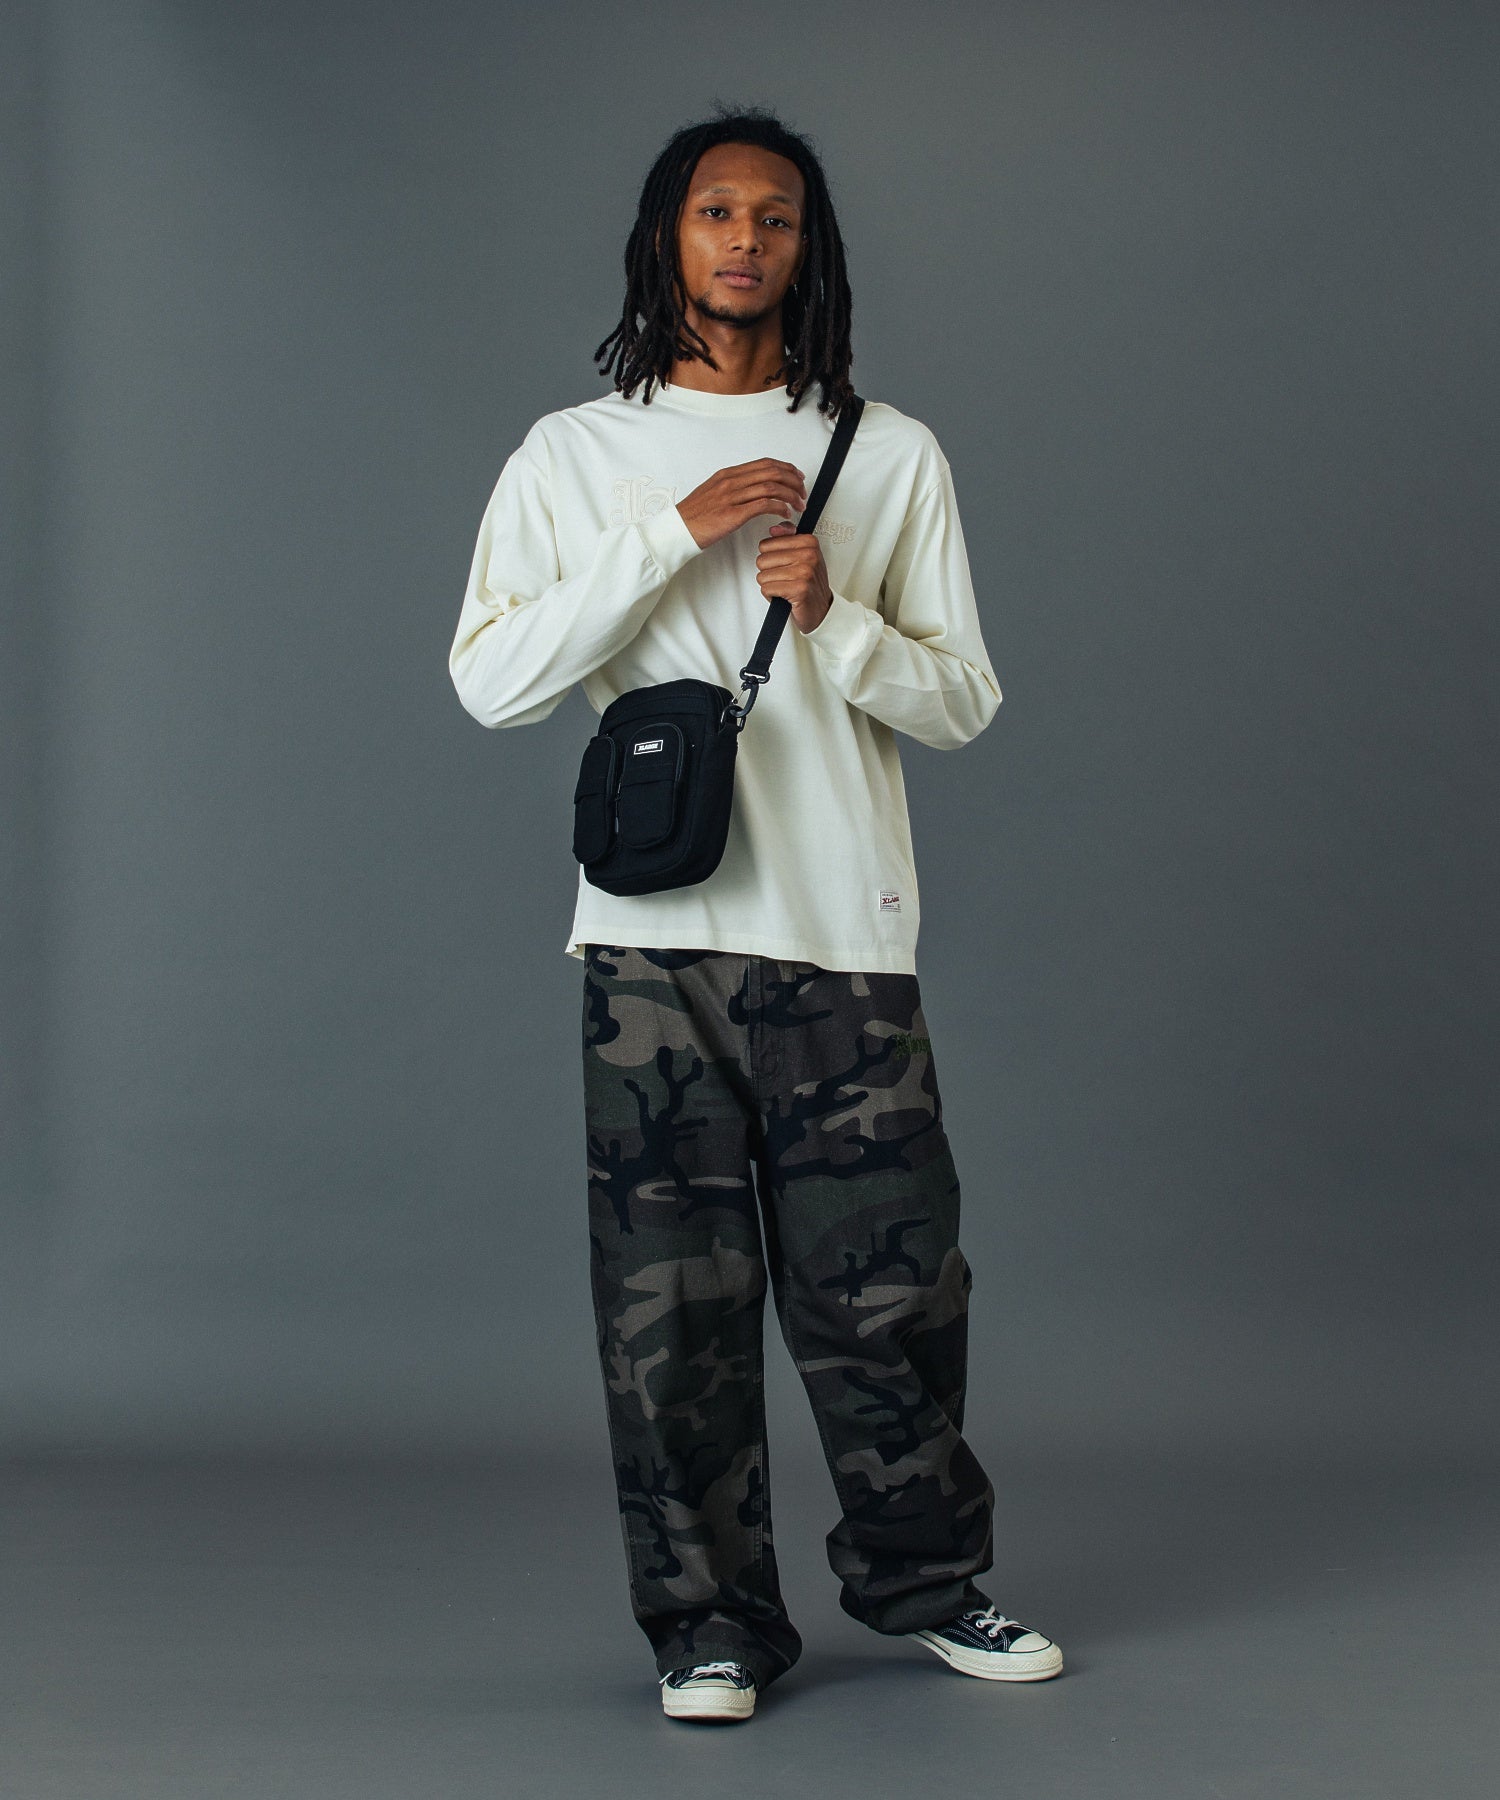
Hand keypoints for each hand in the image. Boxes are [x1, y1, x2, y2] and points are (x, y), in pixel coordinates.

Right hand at [677, 458, 807, 549]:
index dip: (786, 468)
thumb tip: (752, 488)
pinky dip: (780, 508)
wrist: (678, 530)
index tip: (797, 476)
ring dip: (791, 495)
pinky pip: (764, 505)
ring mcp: (732, 496)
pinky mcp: (733, 514)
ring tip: (799, 505)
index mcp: (728, 474)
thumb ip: (733, 488)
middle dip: (793, 480)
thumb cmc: (694, 516)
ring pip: (771, 487)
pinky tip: (786, 513)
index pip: (765, 464)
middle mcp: (731, 481)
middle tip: (803, 492)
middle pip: (772, 472)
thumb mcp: (714, 493)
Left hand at [757, 519, 831, 632]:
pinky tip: (784, 595)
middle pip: (762, 560)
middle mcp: (809, 555)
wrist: (821, 610)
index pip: (766, 544)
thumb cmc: (809, 584)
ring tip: (784, 587)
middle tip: (784, 578)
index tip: (785, 565)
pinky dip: (771, 595)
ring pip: (763, 576)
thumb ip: (786, 538)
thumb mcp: (801, 556)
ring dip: (770, 585)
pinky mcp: (799, 589)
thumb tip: (774, 529)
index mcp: (809, 542)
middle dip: (768, 573)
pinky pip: (767, 589)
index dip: (770, 558)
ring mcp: (805, 572)